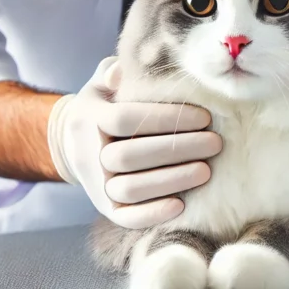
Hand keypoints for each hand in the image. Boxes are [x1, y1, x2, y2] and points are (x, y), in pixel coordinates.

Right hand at [48, 57, 220, 228]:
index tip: (204, 117)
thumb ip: (113, 72)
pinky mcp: (108, 208)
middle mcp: (90, 155)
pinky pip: (127, 217)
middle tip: (215, 143)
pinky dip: (153, 214)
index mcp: (91, 119)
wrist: (73, 145)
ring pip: (131, 188)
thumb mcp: (102, 85)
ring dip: (171, 180)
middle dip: (177, 149)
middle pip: (132, 155)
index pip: (126, 119)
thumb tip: (123, 70)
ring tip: (206, 171)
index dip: (166, 118)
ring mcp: (98, 185)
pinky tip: (182, 205)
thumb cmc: (103, 107)